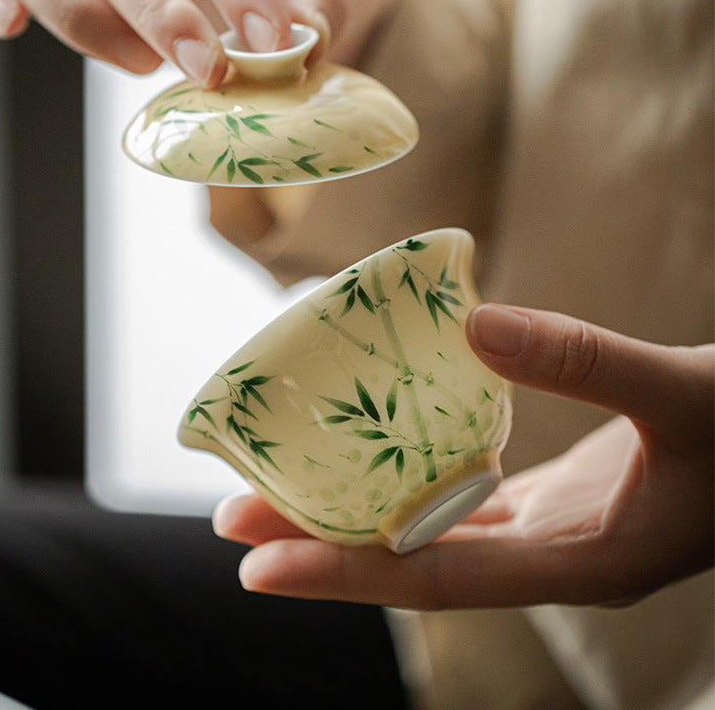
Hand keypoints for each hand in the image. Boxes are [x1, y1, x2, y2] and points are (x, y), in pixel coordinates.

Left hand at [214, 304, 713, 608]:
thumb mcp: (687, 390)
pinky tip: (368, 464)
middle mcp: (552, 559)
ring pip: (432, 533)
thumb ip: (586, 361)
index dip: (347, 574)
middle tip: (236, 518)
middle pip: (417, 563)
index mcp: (583, 562)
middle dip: (325, 547)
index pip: (442, 580)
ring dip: (356, 515)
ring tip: (277, 492)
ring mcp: (549, 533)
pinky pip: (461, 502)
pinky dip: (408, 489)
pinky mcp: (551, 501)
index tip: (258, 565)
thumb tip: (474, 326)